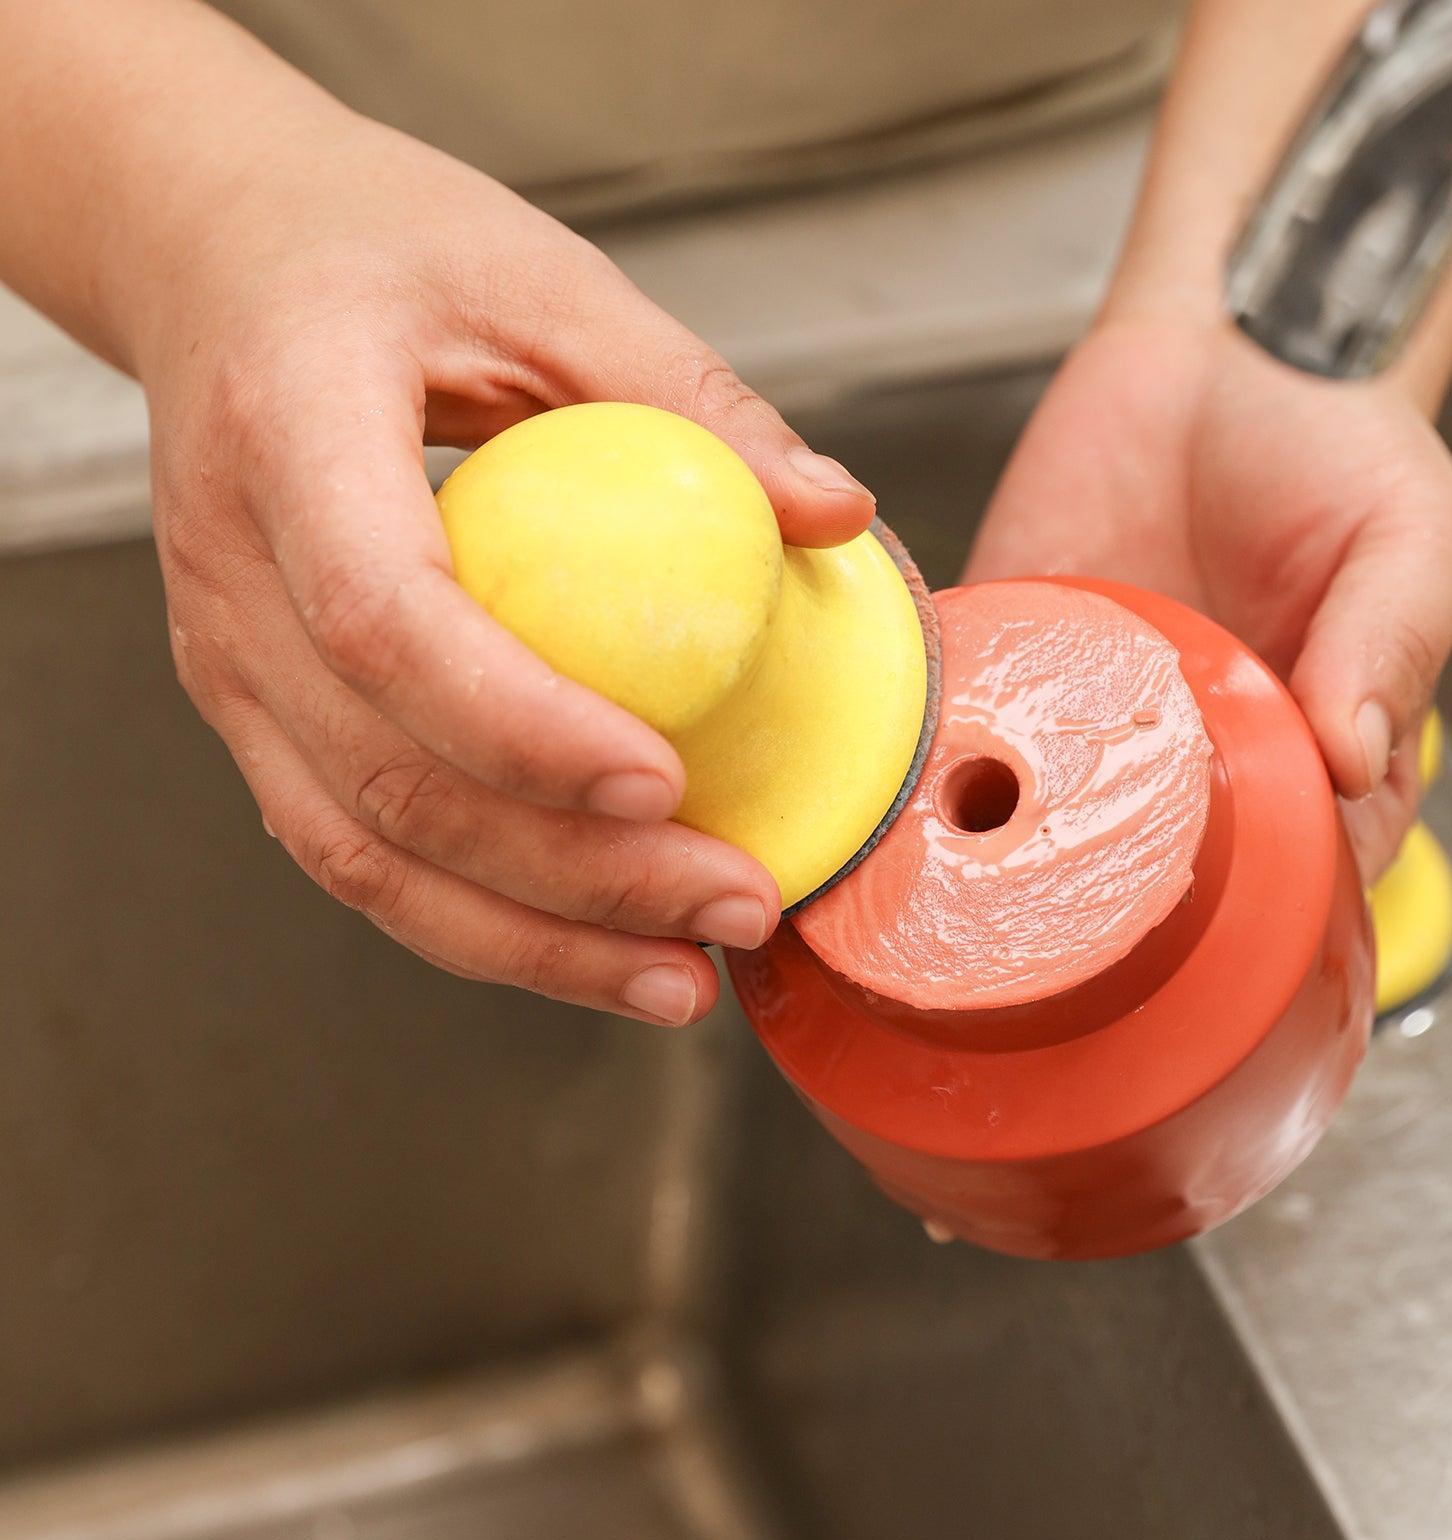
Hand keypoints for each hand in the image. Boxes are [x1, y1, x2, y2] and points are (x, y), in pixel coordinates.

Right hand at [142, 116, 874, 1024]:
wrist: (218, 259)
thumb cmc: (382, 253)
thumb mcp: (541, 278)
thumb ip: (687, 396)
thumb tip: (838, 517)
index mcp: (288, 437)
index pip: (388, 618)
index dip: (521, 724)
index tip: (665, 785)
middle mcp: (231, 575)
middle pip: (388, 777)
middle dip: (571, 877)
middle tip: (734, 906)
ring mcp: (228, 662)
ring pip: (363, 851)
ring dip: (528, 942)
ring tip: (680, 980)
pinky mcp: (258, 710)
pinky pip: (357, 847)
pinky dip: (476, 920)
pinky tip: (590, 947)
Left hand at [965, 318, 1451, 880]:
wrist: (1220, 347)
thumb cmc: (1332, 449)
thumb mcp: (1409, 539)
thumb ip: (1392, 643)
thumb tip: (1354, 758)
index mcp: (1310, 753)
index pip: (1296, 871)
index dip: (1264, 903)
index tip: (1222, 915)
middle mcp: (1197, 752)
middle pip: (1158, 867)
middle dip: (1119, 895)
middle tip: (1085, 894)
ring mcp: (1093, 713)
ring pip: (1045, 813)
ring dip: (1011, 837)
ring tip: (984, 852)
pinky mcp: (1016, 654)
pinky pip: (968, 718)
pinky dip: (938, 746)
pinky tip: (924, 764)